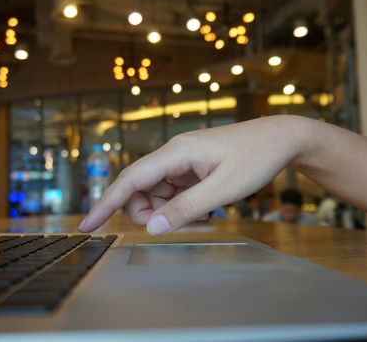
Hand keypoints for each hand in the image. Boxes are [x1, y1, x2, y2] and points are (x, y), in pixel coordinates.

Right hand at [78, 115, 306, 234]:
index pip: (130, 179)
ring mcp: (183, 161)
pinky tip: (202, 206)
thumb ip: (186, 208)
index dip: (105, 203)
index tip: (86, 225)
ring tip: (200, 212)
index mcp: (176, 152)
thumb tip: (151, 227)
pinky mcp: (192, 168)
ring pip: (155, 192)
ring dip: (165, 209)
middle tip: (174, 224)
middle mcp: (174, 153)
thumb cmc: (255, 158)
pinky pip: (172, 190)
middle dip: (145, 211)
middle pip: (139, 188)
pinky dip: (178, 204)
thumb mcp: (223, 189)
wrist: (280, 139)